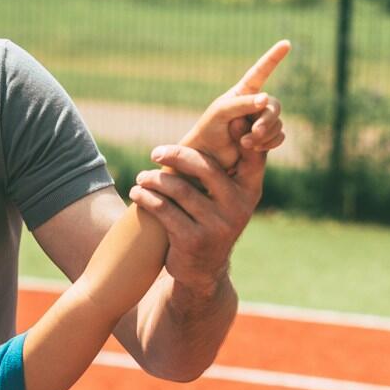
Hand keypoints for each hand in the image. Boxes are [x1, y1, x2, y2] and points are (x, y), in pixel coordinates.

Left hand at [131, 42, 289, 294]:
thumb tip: (230, 117)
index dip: (241, 132)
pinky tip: (137, 192)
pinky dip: (146, 197)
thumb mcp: (227, 197)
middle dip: (175, 156)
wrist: (202, 271)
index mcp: (251, 190)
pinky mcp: (194, 240)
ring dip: (154, 179)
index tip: (225, 119)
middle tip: (155, 152)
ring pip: (178, 189)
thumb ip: (228, 166)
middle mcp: (239, 206)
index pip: (251, 153)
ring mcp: (218, 225)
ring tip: (142, 177)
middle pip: (204, 167)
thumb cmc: (210, 221)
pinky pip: (163, 210)